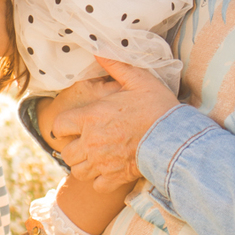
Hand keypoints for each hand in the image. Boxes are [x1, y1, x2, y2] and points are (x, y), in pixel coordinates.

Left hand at [51, 60, 178, 192]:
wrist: (175, 137)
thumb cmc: (157, 106)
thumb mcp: (138, 79)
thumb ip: (115, 65)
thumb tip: (98, 49)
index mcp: (91, 117)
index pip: (59, 126)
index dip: (64, 126)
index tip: (73, 126)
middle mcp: (91, 141)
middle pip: (66, 153)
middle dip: (73, 148)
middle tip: (86, 143)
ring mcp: (102, 162)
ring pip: (78, 171)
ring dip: (84, 165)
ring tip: (95, 158)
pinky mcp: (115, 178)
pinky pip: (96, 185)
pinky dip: (99, 180)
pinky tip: (108, 171)